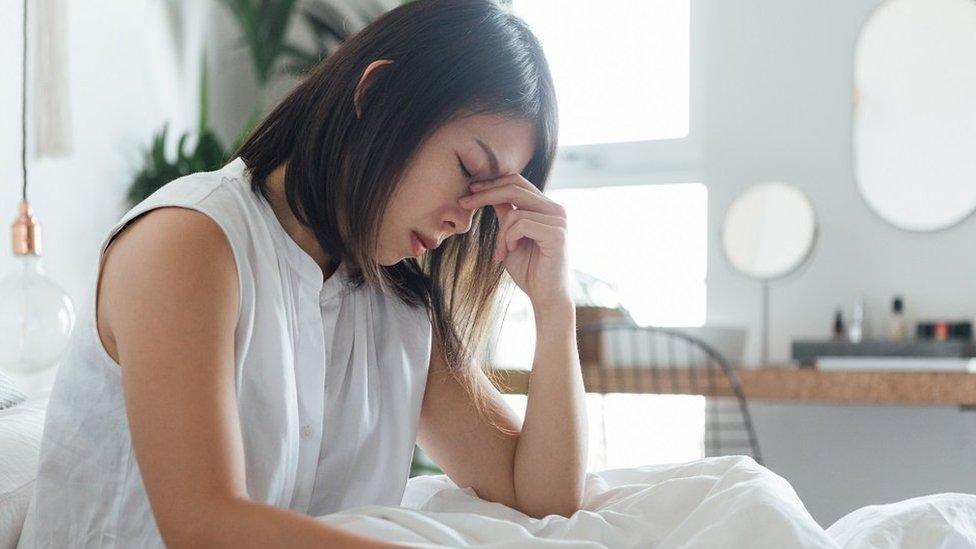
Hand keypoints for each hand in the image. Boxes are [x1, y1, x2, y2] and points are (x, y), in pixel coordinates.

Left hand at [458, 174, 570, 308]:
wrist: (545, 296)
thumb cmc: (528, 269)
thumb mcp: (509, 237)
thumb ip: (505, 215)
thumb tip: (488, 192)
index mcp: (545, 207)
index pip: (517, 182)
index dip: (492, 183)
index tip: (470, 190)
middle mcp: (555, 209)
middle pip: (515, 187)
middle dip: (486, 194)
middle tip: (464, 203)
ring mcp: (558, 220)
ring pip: (515, 212)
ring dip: (500, 234)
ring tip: (501, 252)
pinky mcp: (556, 233)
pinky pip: (521, 225)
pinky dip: (508, 239)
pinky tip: (511, 252)